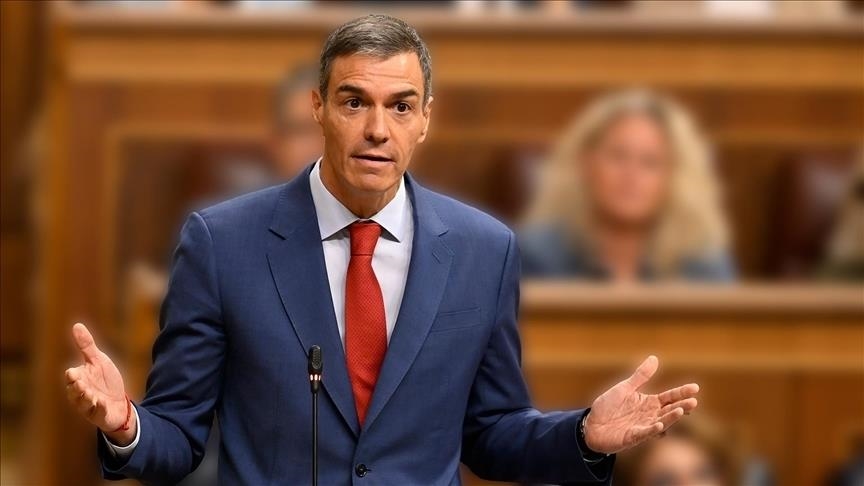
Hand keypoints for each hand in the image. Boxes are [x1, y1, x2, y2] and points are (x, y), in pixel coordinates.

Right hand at [64, 323, 135, 445]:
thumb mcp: (98, 361)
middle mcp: (81, 393)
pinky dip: (100, 409)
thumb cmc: (105, 381)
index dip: (72, 375)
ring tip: (91, 395)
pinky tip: (102, 404)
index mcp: (79, 379)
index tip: (74, 372)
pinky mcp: (100, 415)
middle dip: (77, 387)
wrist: (119, 403)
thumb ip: (86, 346)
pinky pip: (98, 413)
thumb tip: (76, 325)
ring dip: (86, 399)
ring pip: (83, 404)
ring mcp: (90, 405)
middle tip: (81, 383)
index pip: (71, 376)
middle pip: (74, 391)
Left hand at [583, 355, 698, 453]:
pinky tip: (660, 424)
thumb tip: (655, 357)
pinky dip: (653, 429)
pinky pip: (645, 433)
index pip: (669, 397)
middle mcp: (649, 415)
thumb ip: (641, 376)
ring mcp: (643, 427)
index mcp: (648, 402)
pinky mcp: (633, 437)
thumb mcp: (625, 388)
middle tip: (693, 401)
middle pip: (669, 410)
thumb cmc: (609, 406)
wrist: (591, 425)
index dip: (681, 392)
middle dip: (682, 406)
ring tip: (681, 410)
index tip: (695, 387)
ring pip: (661, 422)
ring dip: (671, 417)